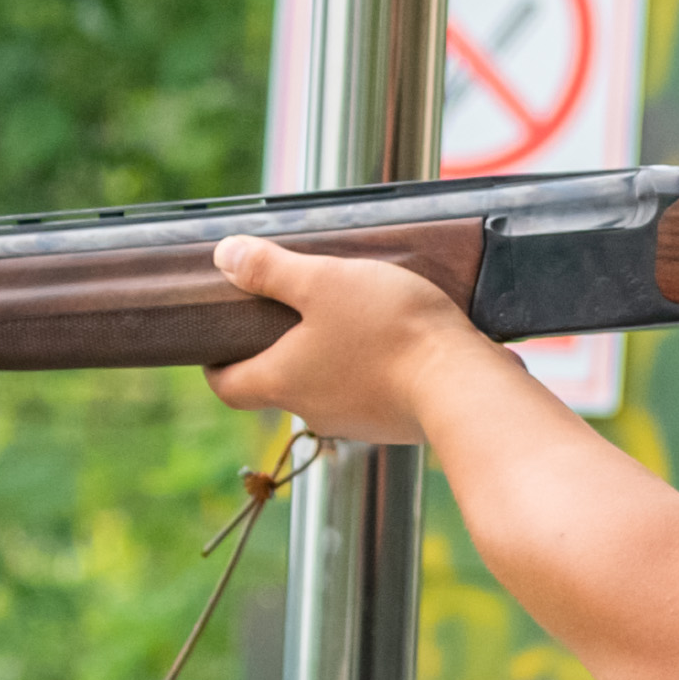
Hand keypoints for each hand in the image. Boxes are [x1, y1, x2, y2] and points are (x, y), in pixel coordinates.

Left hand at [205, 237, 503, 445]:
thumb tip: (223, 256)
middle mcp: (312, 410)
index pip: (227, 386)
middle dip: (278, 350)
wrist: (463, 386)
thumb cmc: (390, 332)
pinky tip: (393, 341)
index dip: (215, 365)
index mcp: (282, 381)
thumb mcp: (324, 281)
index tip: (218, 342)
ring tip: (349, 317)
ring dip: (328, 359)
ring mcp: (356, 422)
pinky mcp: (394, 423)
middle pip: (278, 384)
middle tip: (289, 311)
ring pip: (326, 388)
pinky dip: (369, 370)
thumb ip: (271, 269)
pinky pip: (369, 394)